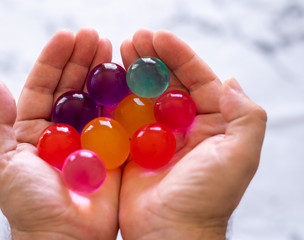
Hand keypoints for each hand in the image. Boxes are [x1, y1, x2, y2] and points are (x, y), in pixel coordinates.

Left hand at [0, 28, 119, 239]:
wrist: (65, 238)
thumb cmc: (29, 204)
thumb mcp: (2, 163)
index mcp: (33, 128)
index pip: (43, 85)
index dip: (54, 60)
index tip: (67, 36)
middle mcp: (62, 128)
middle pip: (71, 86)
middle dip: (82, 59)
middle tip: (95, 35)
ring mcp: (89, 137)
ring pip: (95, 97)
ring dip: (102, 72)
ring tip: (111, 47)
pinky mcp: (112, 148)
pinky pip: (117, 119)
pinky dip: (122, 98)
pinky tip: (127, 78)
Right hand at [118, 29, 266, 239]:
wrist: (169, 234)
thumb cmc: (206, 197)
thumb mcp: (240, 155)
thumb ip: (246, 116)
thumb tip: (231, 82)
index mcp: (211, 122)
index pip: (198, 79)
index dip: (179, 55)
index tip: (158, 37)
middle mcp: (184, 125)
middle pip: (168, 82)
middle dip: (152, 58)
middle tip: (134, 40)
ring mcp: (156, 135)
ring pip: (145, 94)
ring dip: (133, 72)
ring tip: (119, 50)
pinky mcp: (132, 146)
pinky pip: (124, 115)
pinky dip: (116, 97)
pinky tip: (107, 80)